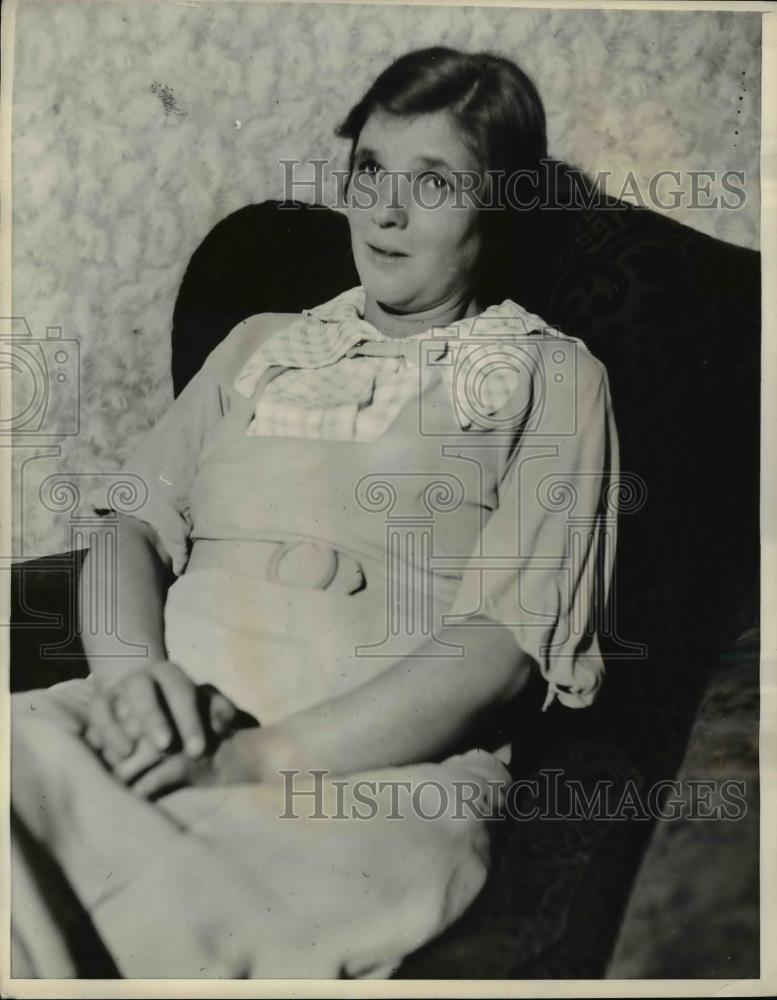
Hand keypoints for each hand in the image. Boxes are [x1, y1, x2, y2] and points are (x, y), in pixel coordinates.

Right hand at [85, 661, 240, 785]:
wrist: (141, 688)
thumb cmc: (180, 704)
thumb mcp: (202, 702)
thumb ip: (218, 709)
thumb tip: (229, 719)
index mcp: (171, 674)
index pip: (182, 693)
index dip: (191, 721)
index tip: (199, 750)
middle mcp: (141, 678)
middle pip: (145, 694)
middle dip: (155, 720)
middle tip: (165, 747)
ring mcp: (117, 690)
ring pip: (116, 703)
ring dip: (125, 727)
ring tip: (134, 754)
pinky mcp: (98, 704)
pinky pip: (97, 716)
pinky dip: (107, 733)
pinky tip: (121, 753)